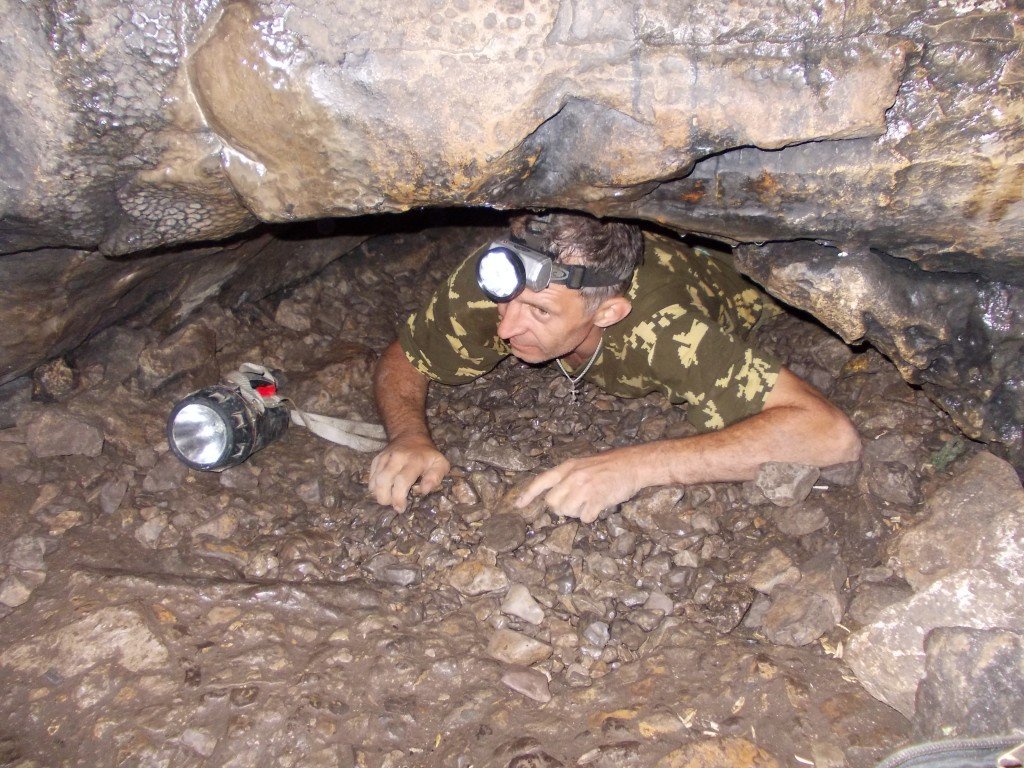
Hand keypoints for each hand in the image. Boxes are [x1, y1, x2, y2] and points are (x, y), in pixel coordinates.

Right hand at [368, 436, 449, 511]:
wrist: (411, 435)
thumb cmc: (427, 455)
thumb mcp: (440, 463)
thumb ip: (436, 477)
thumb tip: (424, 490)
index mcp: (414, 460)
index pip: (402, 481)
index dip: (399, 498)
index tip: (401, 508)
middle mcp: (397, 458)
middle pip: (384, 481)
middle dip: (385, 498)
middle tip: (392, 504)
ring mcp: (385, 457)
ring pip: (375, 479)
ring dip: (378, 494)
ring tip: (387, 499)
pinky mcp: (377, 458)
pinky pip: (371, 476)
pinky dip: (374, 486)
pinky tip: (381, 490)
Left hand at [515, 450, 644, 522]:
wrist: (632, 464)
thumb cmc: (609, 465)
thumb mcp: (583, 464)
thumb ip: (568, 477)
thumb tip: (555, 498)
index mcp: (568, 467)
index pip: (541, 481)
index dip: (528, 494)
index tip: (518, 506)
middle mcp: (573, 477)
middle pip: (552, 502)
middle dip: (561, 507)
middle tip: (576, 502)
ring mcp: (584, 488)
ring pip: (567, 511)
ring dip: (577, 512)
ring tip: (590, 502)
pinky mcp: (597, 499)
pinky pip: (584, 517)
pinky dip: (591, 516)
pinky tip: (598, 506)